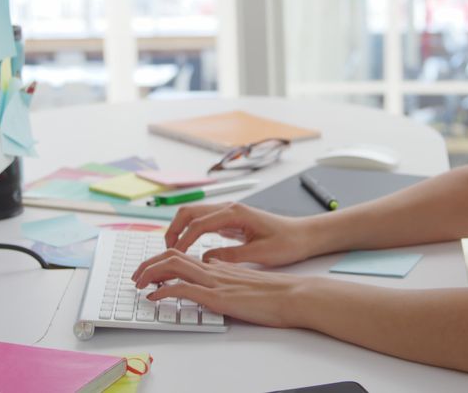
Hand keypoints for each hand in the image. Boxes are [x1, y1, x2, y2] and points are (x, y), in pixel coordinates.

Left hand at [131, 249, 310, 327]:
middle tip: (136, 275)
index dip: (164, 258)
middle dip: (149, 262)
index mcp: (222, 264)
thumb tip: (212, 273)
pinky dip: (162, 291)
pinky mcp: (218, 296)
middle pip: (173, 253)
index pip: (185, 253)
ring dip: (150, 272)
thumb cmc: (279, 290)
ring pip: (173, 265)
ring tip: (138, 283)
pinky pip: (182, 288)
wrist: (295, 294)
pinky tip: (153, 298)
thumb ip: (229, 273)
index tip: (152, 269)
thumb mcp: (249, 278)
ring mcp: (216, 280)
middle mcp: (215, 267)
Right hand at [160, 202, 313, 266]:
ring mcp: (229, 213)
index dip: (183, 240)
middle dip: (173, 230)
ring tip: (171, 250)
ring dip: (179, 229)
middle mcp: (229, 209)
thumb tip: (205, 259)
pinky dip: (190, 232)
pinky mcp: (230, 221)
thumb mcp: (260, 254)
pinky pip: (203, 222)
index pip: (198, 224)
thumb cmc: (287, 243)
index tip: (174, 256)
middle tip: (164, 251)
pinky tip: (187, 248)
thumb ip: (231, 256)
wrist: (303, 235)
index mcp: (235, 213)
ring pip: (194, 215)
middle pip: (189, 212)